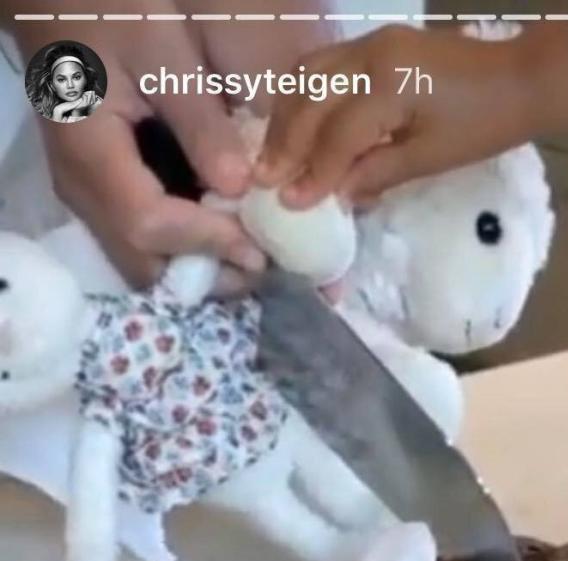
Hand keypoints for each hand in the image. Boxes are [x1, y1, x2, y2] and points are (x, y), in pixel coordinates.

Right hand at [12, 5, 259, 287]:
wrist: (56, 0)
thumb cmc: (107, 12)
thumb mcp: (160, 48)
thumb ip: (199, 119)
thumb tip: (240, 187)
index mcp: (91, 155)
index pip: (149, 226)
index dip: (205, 243)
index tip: (257, 246)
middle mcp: (82, 190)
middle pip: (141, 265)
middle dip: (202, 273)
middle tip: (257, 261)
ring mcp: (86, 194)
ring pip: (139, 260)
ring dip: (194, 264)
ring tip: (246, 249)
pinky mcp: (98, 190)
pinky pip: (138, 238)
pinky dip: (180, 245)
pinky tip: (218, 226)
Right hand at [257, 23, 567, 205]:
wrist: (520, 78)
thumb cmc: (483, 125)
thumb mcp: (430, 159)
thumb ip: (378, 172)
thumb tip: (335, 196)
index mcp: (388, 85)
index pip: (336, 135)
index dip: (311, 172)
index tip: (288, 203)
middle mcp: (370, 55)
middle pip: (311, 99)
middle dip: (286, 142)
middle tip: (264, 179)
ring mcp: (371, 43)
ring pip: (309, 76)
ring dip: (287, 116)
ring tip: (274, 154)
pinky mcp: (376, 44)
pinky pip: (325, 66)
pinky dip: (305, 96)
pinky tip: (296, 123)